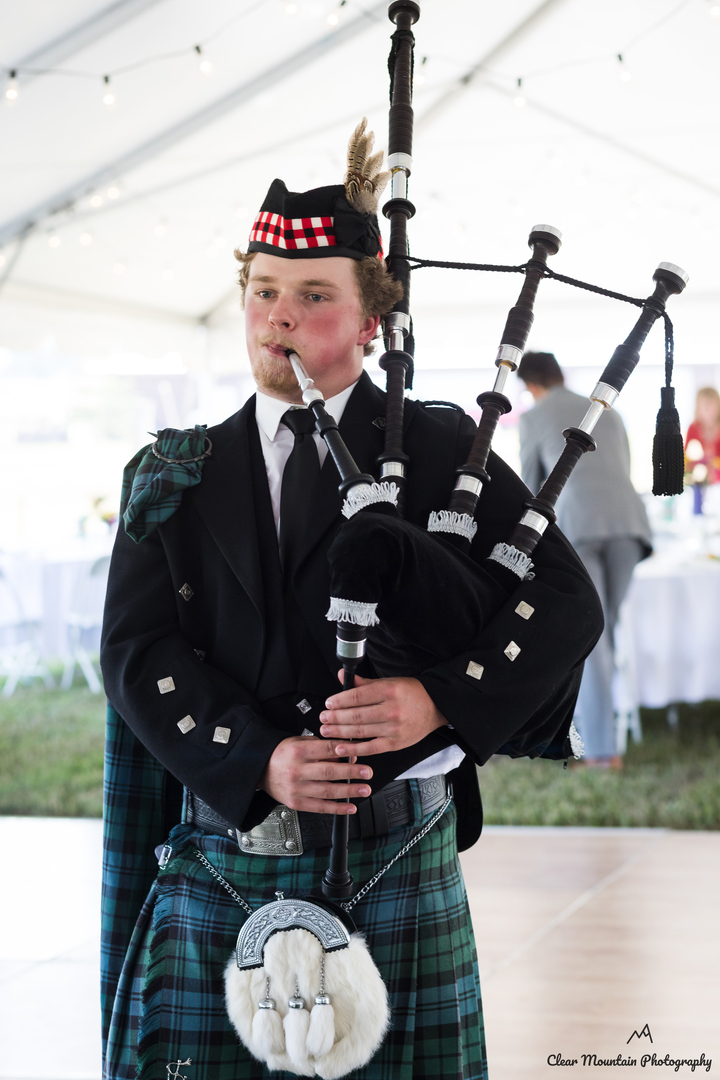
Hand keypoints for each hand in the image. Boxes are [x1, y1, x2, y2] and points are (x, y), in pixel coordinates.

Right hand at [258, 736, 372, 814]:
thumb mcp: (301, 742)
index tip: (362, 752)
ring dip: (349, 791)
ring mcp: (297, 789)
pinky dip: (337, 808)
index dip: (347, 751)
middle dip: (351, 773)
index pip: (328, 749)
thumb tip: (347, 755)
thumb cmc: (282, 754)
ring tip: (364, 789)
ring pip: (327, 791)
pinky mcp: (296, 803)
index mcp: (299, 751)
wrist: (259, 769)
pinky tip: (350, 807)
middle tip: (368, 773)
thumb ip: (323, 747)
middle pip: (330, 772)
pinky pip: (320, 807)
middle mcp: (297, 770)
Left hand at [319, 673, 448, 757]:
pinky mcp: (395, 743)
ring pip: (361, 731)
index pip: (357, 696)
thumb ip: (364, 682)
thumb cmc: (412, 693)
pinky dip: (354, 749)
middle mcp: (391, 710)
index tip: (328, 704)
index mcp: (389, 691)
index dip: (339, 701)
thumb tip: (343, 677)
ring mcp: (394, 728)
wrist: (436, 707)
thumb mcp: (389, 682)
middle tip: (323, 718)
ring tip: (326, 730)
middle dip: (335, 718)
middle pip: (356, 715)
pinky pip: (370, 748)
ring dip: (339, 732)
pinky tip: (341, 748)